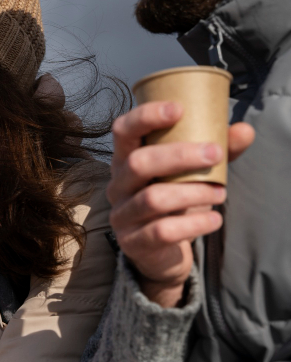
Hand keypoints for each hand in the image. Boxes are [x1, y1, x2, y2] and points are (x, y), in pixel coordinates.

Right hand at [107, 101, 254, 306]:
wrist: (159, 251)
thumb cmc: (174, 201)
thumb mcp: (189, 173)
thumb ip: (215, 151)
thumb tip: (244, 130)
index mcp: (126, 160)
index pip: (122, 130)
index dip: (145, 117)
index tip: (178, 110)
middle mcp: (117, 185)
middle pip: (138, 163)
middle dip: (179, 156)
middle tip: (214, 154)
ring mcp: (122, 215)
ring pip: (152, 199)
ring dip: (193, 193)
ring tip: (220, 193)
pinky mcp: (133, 242)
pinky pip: (162, 231)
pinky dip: (194, 224)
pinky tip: (214, 220)